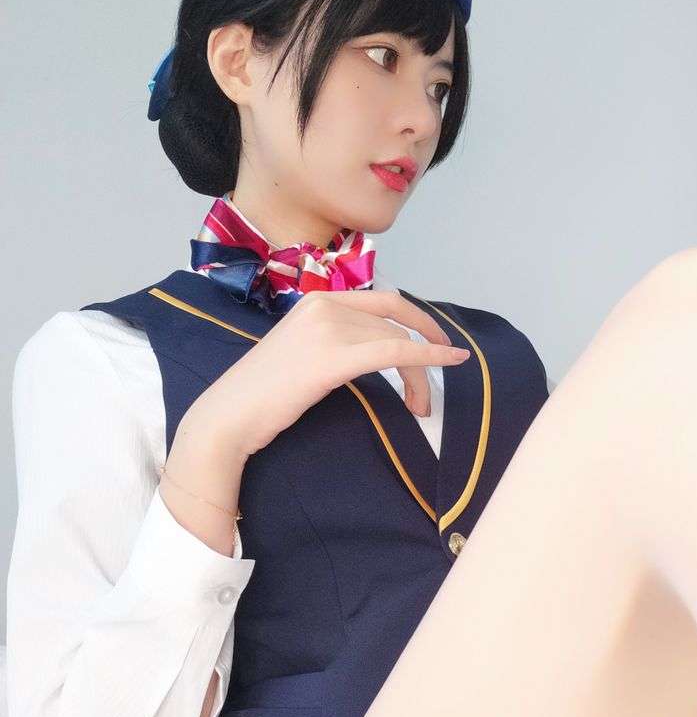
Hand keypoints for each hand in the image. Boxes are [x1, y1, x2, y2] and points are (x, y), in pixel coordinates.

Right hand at [192, 289, 471, 458]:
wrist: (229, 415)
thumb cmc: (261, 395)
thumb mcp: (301, 354)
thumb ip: (333, 342)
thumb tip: (372, 350)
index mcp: (315, 301)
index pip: (382, 302)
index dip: (417, 318)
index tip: (437, 340)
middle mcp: (324, 306)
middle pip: (394, 322)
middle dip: (423, 348)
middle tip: (439, 376)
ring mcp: (328, 328)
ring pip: (397, 340)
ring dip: (419, 373)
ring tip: (422, 406)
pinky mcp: (333, 357)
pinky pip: (395, 352)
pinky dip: (426, 357)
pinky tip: (447, 364)